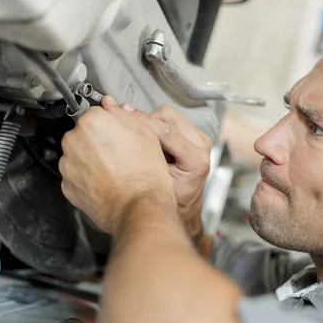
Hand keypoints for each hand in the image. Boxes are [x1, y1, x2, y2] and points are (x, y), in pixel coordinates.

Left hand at [59, 98, 175, 235]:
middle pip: (84, 133)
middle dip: (98, 140)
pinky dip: (87, 177)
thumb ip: (123, 114)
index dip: (111, 124)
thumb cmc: (146, 173)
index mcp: (92, 122)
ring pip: (79, 154)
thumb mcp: (146, 134)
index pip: (97, 113)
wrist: (139, 209)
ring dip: (91, 159)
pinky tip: (106, 182)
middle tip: (120, 154)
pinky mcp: (67, 186)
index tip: (121, 136)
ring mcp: (67, 165)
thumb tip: (110, 104)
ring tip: (115, 171)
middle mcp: (73, 141)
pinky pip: (76, 175)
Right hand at [106, 103, 211, 241]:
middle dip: (145, 121)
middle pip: (167, 117)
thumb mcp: (157, 183)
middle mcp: (201, 145)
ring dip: (150, 122)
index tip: (121, 118)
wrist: (185, 206)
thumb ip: (147, 160)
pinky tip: (145, 134)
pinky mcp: (194, 135)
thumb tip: (126, 135)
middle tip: (127, 128)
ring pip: (168, 115)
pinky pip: (171, 120)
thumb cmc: (172, 200)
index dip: (142, 123)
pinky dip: (155, 124)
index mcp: (197, 160)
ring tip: (138, 135)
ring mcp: (199, 138)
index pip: (167, 132)